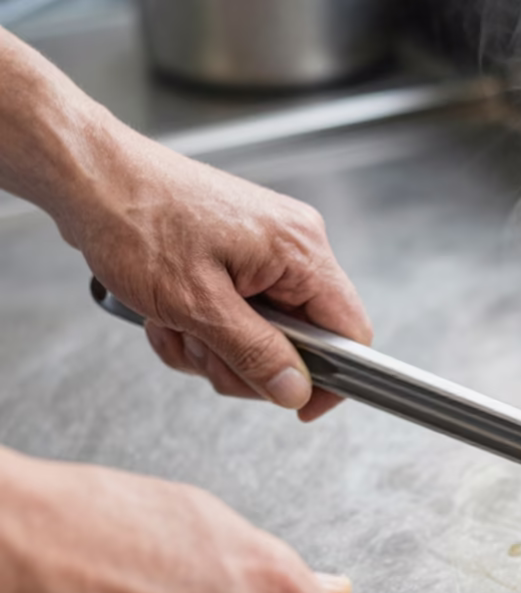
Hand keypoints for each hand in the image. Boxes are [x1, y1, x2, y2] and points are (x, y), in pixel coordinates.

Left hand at [63, 122, 371, 421]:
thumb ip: (256, 354)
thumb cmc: (135, 220)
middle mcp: (292, 247)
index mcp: (300, 250)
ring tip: (175, 323)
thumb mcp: (198, 305)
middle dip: (247, 362)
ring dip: (214, 347)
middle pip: (303, 343)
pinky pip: (238, 318)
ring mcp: (265, 253)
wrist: (87, 176)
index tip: (299, 405)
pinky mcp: (238, 259)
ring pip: (264, 337)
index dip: (330, 378)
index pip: (350, 331)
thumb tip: (297, 390)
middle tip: (204, 350)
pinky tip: (169, 314)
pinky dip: (201, 329)